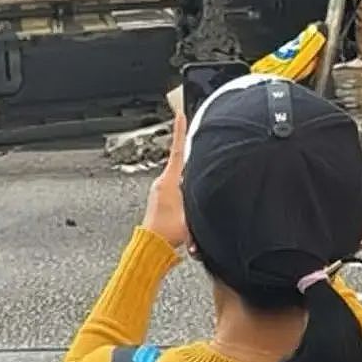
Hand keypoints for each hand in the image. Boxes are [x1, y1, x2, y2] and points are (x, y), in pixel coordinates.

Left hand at [142, 115, 189, 248]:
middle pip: (181, 164)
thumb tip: (209, 191)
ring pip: (180, 180)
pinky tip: (187, 209)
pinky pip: (176, 191)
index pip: (177, 150)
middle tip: (200, 167)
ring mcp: (159, 191)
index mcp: (169, 181)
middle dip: (192, 164)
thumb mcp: (191, 214)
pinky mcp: (160, 200)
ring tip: (192, 205)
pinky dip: (184, 195)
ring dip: (189, 186)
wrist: (152, 247)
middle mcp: (162, 183)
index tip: (180, 114)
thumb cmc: (167, 232)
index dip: (180, 131)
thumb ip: (200, 199)